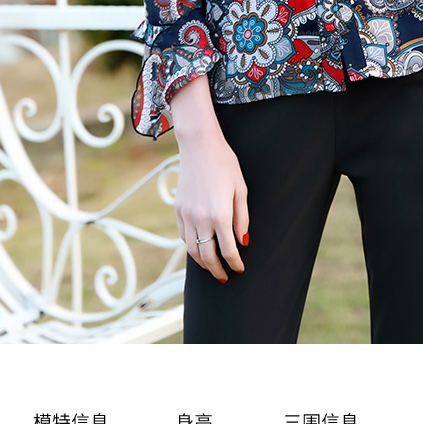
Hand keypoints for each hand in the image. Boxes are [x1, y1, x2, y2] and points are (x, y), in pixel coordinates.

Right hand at [170, 77, 248, 282]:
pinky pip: (183, 236)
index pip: (228, 250)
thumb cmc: (224, 164)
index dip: (235, 263)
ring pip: (192, 250)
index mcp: (220, 214)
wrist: (199, 146)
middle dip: (217, 271)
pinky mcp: (178, 209)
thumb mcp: (241, 189)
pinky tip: (199, 249)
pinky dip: (191, 247)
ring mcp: (187, 215)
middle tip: (225, 277)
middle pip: (208, 256)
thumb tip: (244, 241)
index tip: (240, 269)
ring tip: (212, 268)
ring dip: (203, 263)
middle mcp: (201, 218)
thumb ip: (242, 218)